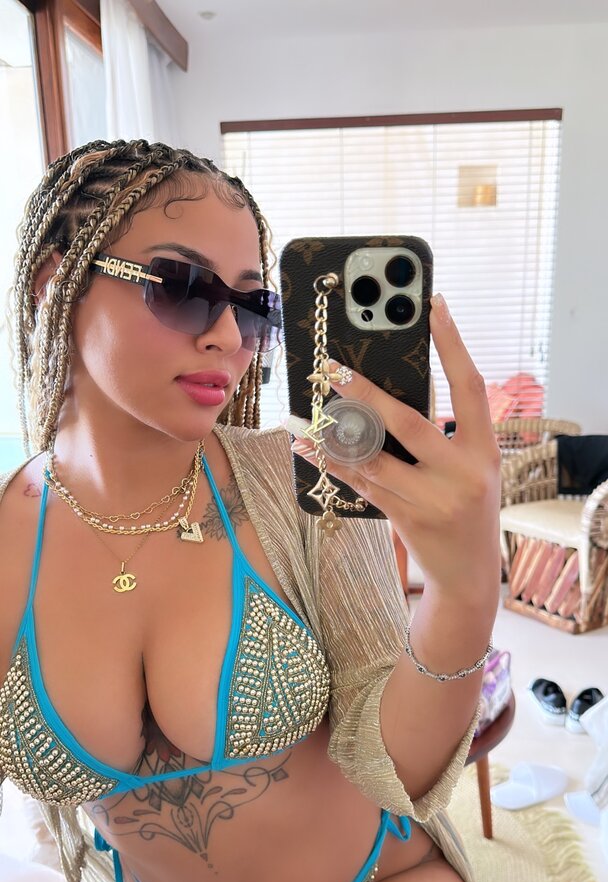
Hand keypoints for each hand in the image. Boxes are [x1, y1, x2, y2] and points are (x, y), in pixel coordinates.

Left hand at [292, 293, 502, 603]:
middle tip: (332, 367)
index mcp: (484, 450)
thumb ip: (445, 434)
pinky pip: (363, 484)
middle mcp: (463, 472)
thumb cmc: (467, 509)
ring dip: (337, 433)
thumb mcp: (471, 468)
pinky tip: (310, 448)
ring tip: (308, 412)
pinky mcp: (407, 519)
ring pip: (376, 457)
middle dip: (366, 392)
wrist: (470, 575)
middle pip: (409, 421)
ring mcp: (435, 499)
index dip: (452, 343)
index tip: (433, 305)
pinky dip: (334, 464)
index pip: (470, 385)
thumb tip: (390, 392)